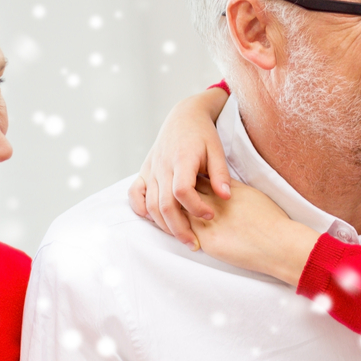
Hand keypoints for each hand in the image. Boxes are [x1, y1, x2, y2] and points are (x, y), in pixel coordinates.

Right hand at [130, 88, 230, 247]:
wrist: (184, 116)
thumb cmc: (203, 135)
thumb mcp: (217, 150)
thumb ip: (221, 174)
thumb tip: (226, 197)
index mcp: (182, 159)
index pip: (182, 190)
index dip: (196, 207)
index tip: (211, 214)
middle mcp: (162, 166)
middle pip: (164, 204)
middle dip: (179, 228)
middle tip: (195, 244)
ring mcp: (150, 169)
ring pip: (150, 204)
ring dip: (164, 225)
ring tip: (183, 238)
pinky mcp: (144, 171)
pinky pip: (135, 194)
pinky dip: (141, 209)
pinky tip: (155, 221)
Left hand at [187, 179, 320, 286]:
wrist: (278, 243)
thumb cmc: (272, 220)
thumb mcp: (252, 194)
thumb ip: (233, 188)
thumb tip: (222, 185)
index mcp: (225, 190)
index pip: (199, 180)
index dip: (192, 183)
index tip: (190, 186)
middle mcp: (214, 203)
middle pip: (186, 195)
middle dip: (181, 197)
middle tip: (178, 202)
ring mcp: (208, 223)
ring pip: (182, 214)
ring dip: (179, 216)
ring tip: (177, 219)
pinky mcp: (207, 242)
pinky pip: (187, 234)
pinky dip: (183, 232)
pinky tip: (183, 234)